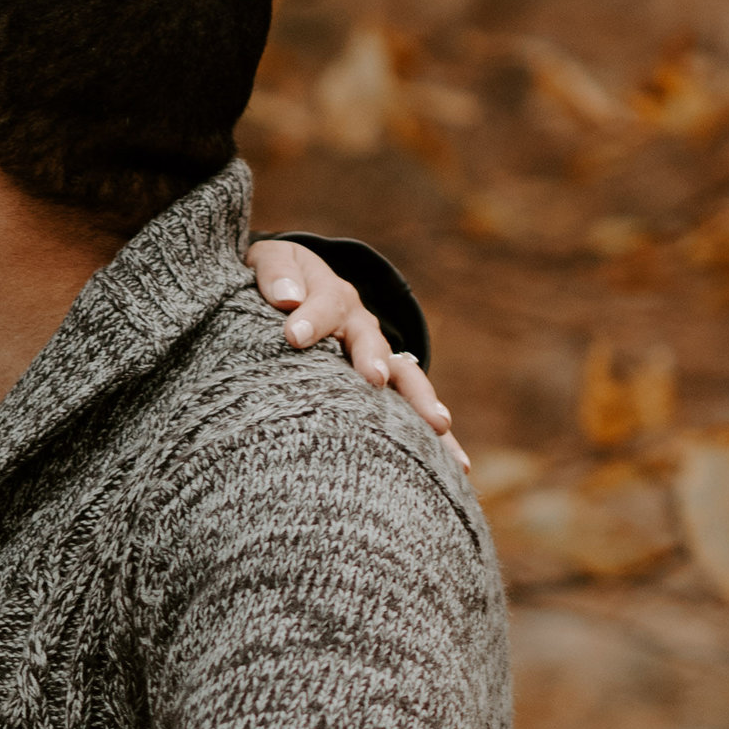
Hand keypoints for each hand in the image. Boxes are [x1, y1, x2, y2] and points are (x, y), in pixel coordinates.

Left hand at [246, 238, 463, 465]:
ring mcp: (378, 359)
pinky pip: (412, 416)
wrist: (298, 290)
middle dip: (374, 361)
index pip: (325, 304)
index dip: (312, 317)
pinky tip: (458, 466)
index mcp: (332, 296)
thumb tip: (287, 299)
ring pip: (405, 379)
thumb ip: (275, 273)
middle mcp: (361, 328)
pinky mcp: (384, 391)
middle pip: (373, 344)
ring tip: (437, 425)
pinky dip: (436, 439)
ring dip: (421, 402)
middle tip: (373, 379)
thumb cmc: (281, 282)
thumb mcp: (271, 261)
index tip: (294, 335)